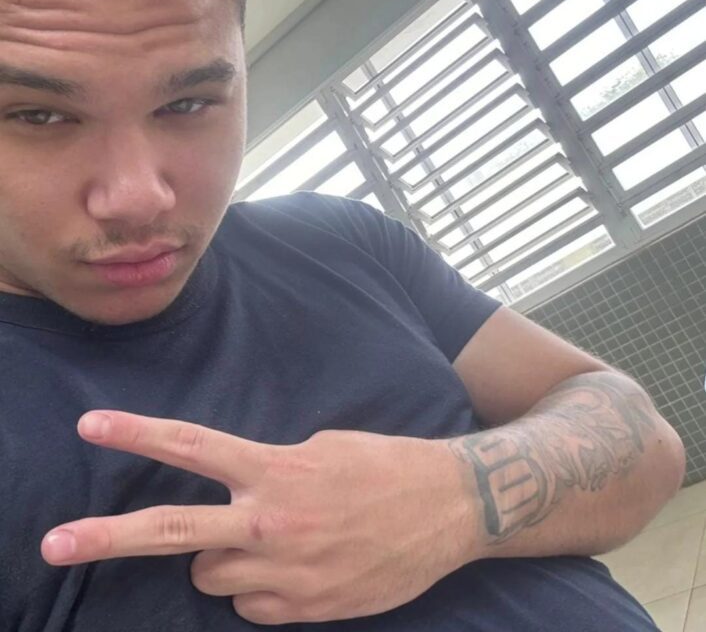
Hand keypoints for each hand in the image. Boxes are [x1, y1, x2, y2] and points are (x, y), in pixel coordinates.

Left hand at [41, 411, 476, 623]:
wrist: (450, 510)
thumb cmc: (386, 466)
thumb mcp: (326, 449)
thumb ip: (272, 472)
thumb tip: (237, 500)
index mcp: (277, 470)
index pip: (193, 447)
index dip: (138, 434)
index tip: (91, 425)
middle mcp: (272, 523)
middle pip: (175, 533)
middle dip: (108, 539)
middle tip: (55, 543)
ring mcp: (286, 575)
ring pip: (213, 575)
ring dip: (225, 558)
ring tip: (272, 538)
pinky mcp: (304, 612)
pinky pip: (250, 605)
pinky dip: (259, 588)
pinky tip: (300, 567)